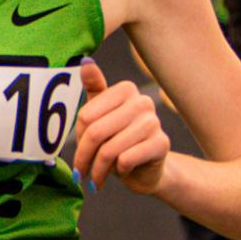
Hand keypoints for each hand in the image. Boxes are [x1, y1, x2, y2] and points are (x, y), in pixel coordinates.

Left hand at [72, 59, 168, 193]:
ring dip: (98, 170)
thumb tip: (85, 61)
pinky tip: (122, 171)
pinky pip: (126, 159)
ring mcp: (154, 122)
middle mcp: (142, 101)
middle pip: (96, 132)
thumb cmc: (118, 140)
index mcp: (126, 89)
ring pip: (110, 149)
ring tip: (97, 178)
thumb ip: (93, 89)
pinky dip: (119, 171)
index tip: (80, 152)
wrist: (146, 170)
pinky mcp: (161, 144)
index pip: (86, 116)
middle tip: (81, 173)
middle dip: (84, 158)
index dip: (79, 139)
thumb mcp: (101, 115)